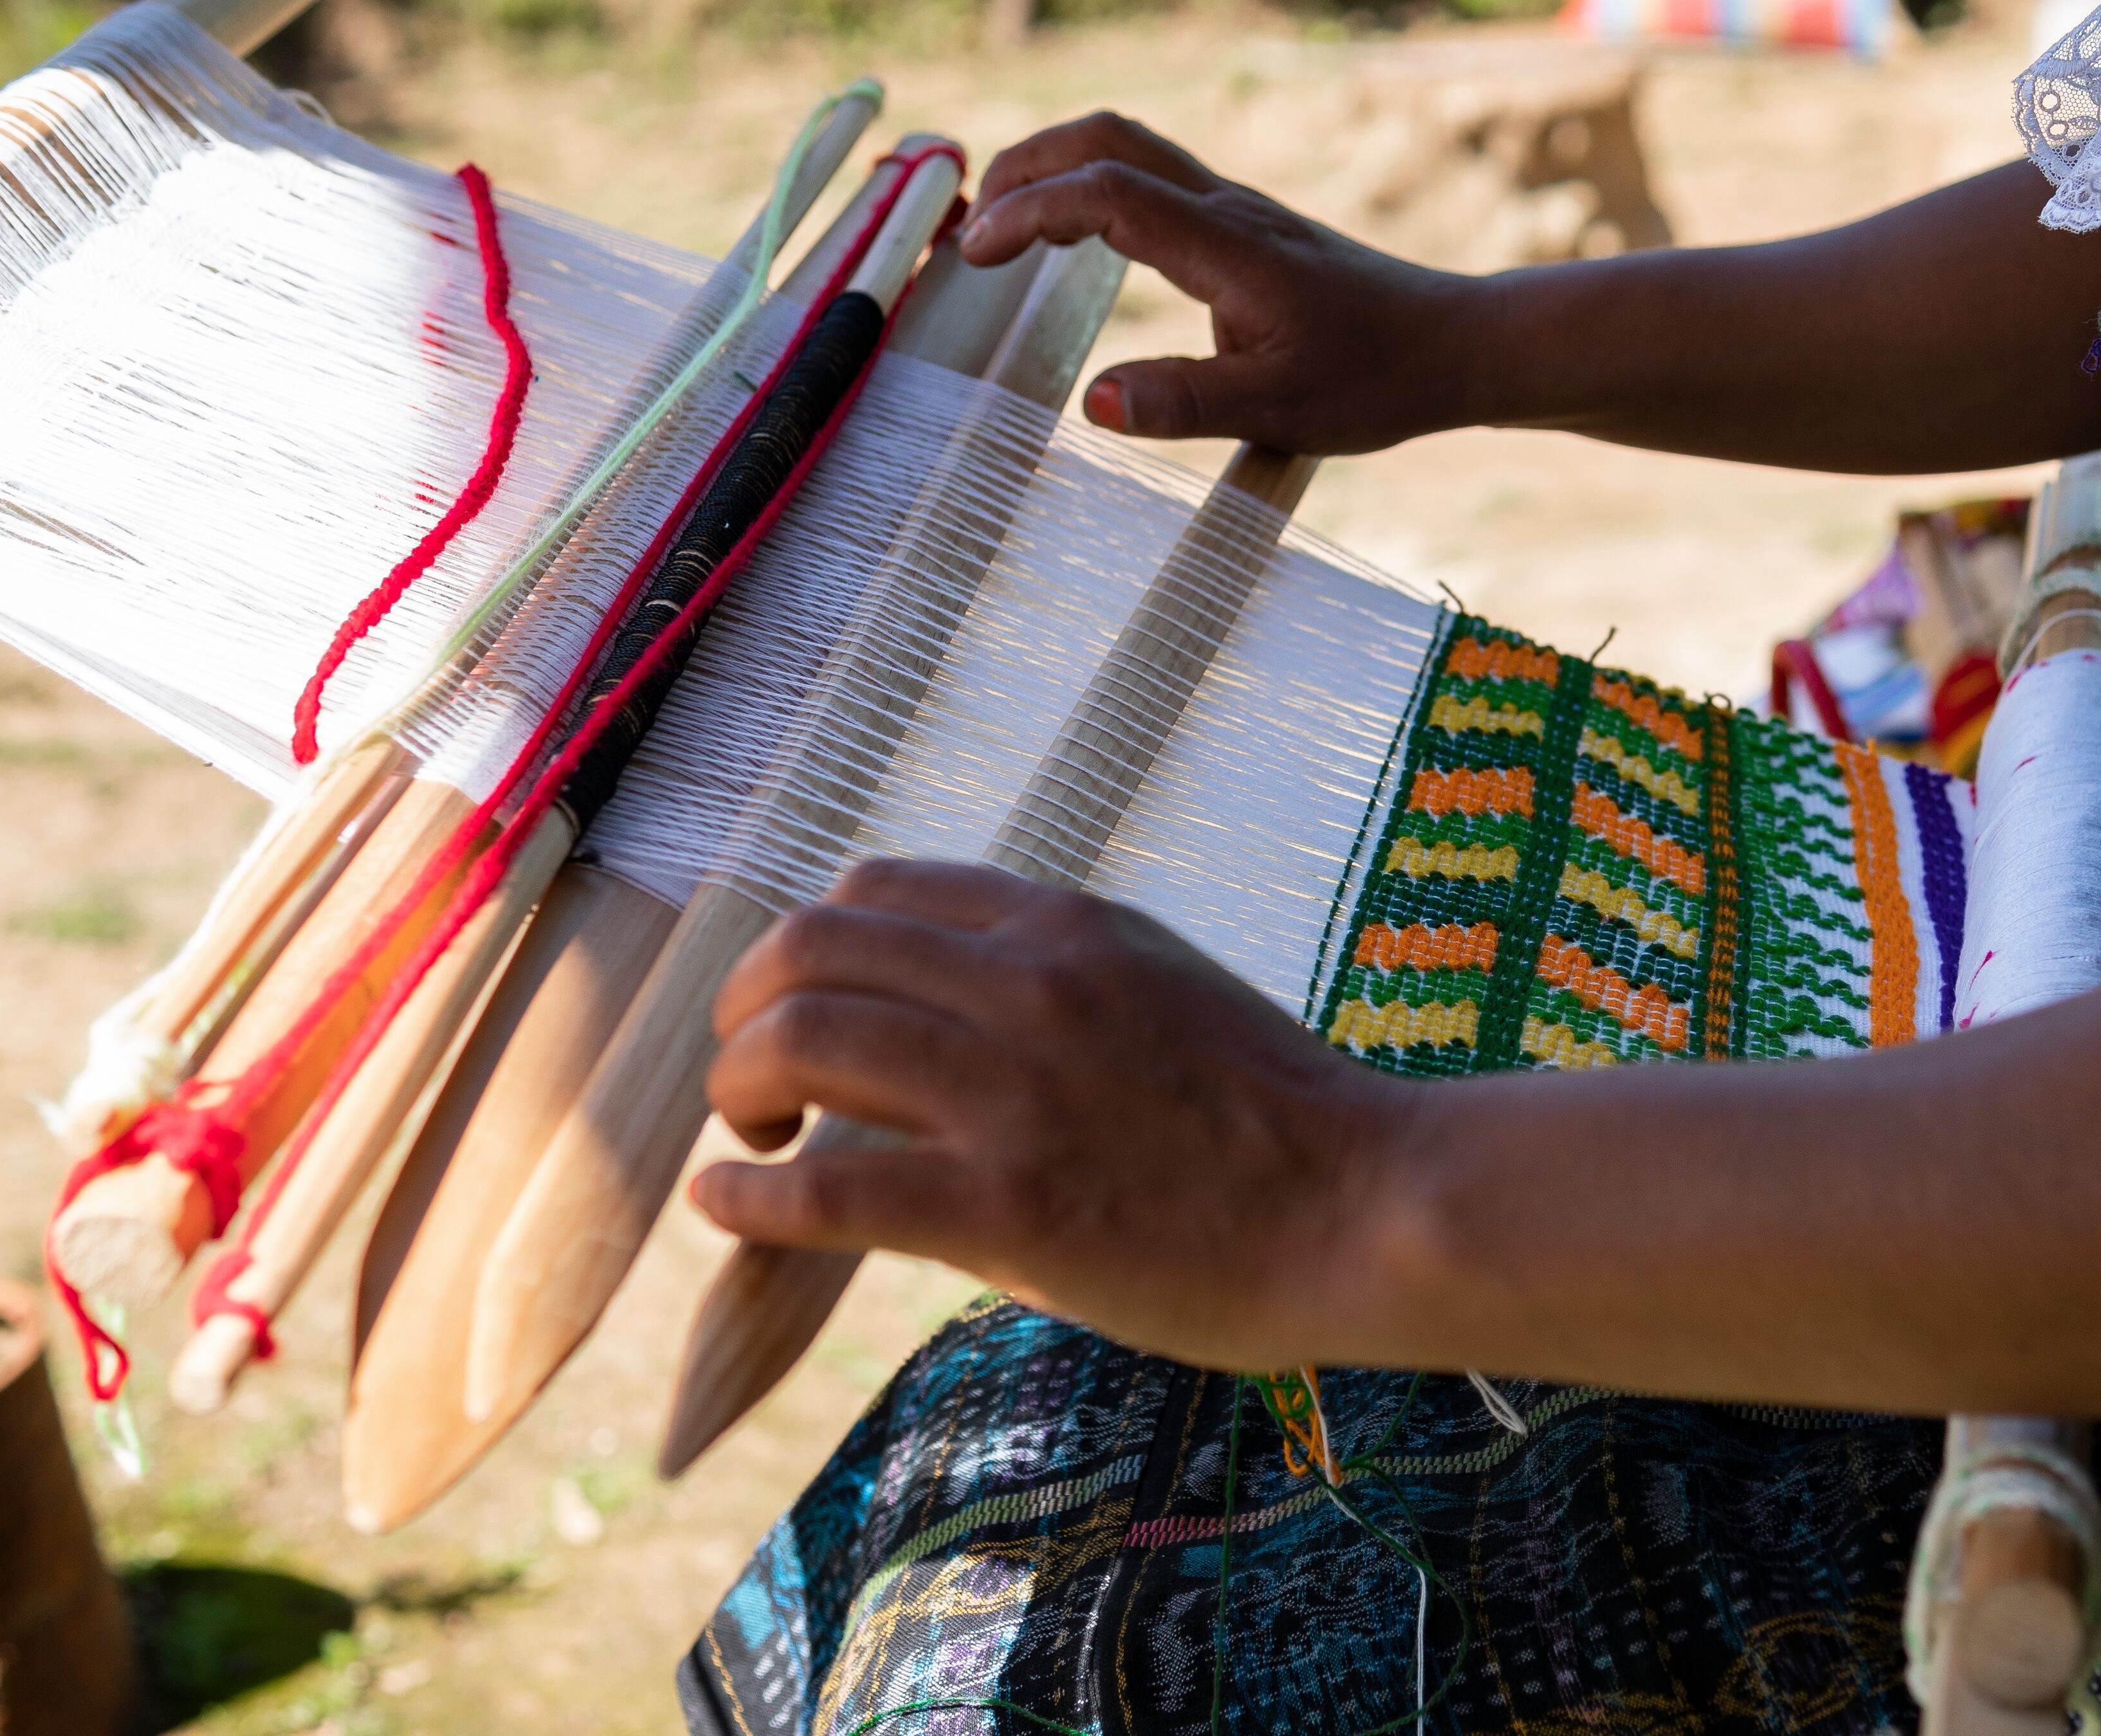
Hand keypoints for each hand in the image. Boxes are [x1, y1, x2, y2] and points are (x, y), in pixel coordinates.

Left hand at [694, 858, 1419, 1371]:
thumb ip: (1059, 979)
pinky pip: (829, 1190)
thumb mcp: (1164, 986)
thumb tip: (951, 1007)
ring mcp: (1018, 1095)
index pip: (874, 891)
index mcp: (1068, 926)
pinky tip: (726, 1209)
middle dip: (747, 1010)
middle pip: (809, 950)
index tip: (799, 1009)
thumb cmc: (1280, 1119)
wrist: (1374, 1206)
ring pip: (801, 1043)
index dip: (805, 950)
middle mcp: (1031, 986)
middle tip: (751, 1079)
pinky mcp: (1013, 1209)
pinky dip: (748, 1199)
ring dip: (739, 1090)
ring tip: (751, 1139)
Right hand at [958, 113, 1484, 453]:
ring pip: (1128, 149)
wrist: (1453, 347)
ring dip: (1056, 170)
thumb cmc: (1377, 379)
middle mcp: (1225, 211)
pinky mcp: (1242, 228)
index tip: (978, 253)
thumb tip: (1093, 402)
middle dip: (1026, 167)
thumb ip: (1184, 402)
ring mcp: (1234, 212)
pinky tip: (1076, 236)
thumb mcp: (1279, 407)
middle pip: (1106, 140)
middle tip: (972, 228)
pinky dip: (1092, 188)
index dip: (1031, 212)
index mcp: (1226, 246)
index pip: (1107, 194)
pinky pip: (1150, 178)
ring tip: (1004, 226)